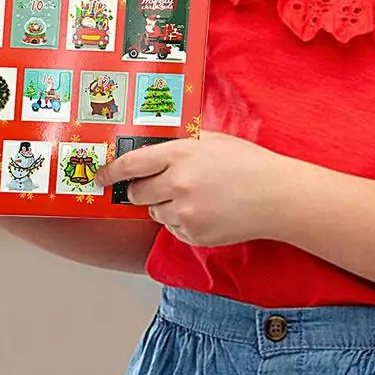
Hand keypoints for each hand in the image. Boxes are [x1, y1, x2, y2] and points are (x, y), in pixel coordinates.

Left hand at [94, 131, 287, 247]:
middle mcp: (177, 183)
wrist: (274, 195)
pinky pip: (172, 228)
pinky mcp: (193, 234)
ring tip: (193, 196)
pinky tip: (204, 210)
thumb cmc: (246, 162)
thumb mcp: (210, 140)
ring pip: (153, 212)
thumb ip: (180, 145)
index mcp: (180, 154)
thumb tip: (152, 150)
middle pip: (136, 193)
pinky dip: (180, 221)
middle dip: (140, 190)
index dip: (111, 171)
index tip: (100, 176)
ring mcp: (184, 212)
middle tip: (156, 184)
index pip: (131, 163)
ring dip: (162, 206)